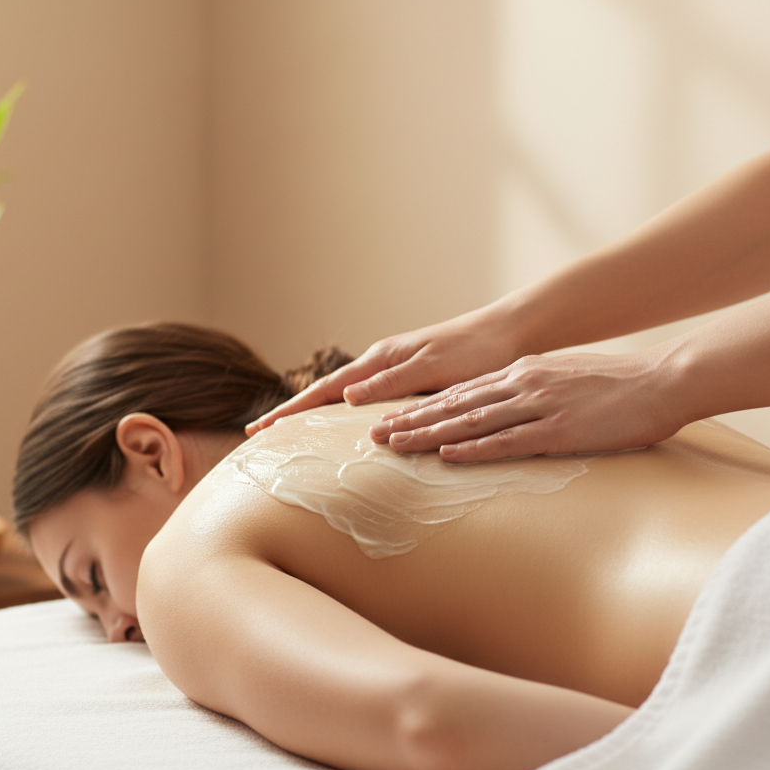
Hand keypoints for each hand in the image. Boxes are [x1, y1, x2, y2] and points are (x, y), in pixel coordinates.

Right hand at [246, 309, 521, 435]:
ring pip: (343, 397)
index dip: (291, 411)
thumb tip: (346, 397)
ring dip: (314, 414)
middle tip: (257, 435)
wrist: (512, 334)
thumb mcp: (434, 368)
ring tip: (289, 435)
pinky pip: (366, 402)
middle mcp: (382, 365)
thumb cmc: (478, 351)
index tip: (260, 429)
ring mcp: (394, 372)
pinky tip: (344, 427)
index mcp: (382, 361)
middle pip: (325, 393)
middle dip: (291, 414)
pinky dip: (343, 414)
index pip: (324, 390)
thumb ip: (392, 383)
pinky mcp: (411, 381)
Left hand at [369, 350, 685, 461]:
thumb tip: (513, 408)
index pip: (462, 393)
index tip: (393, 417)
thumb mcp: (567, 379)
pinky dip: (473, 450)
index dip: (423, 407)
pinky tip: (447, 456)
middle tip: (375, 434)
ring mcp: (538, 406)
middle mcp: (522, 385)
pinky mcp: (559, 429)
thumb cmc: (619, 386)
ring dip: (429, 435)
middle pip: (454, 406)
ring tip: (395, 445)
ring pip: (470, 423)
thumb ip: (536, 391)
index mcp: (523, 373)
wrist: (663, 380)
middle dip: (411, 421)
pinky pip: (507, 442)